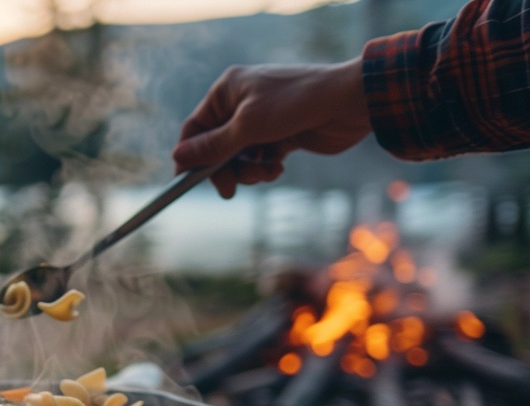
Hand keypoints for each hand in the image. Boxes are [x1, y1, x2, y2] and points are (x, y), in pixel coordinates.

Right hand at [173, 58, 371, 197]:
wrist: (350, 102)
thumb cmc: (297, 103)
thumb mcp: (248, 127)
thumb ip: (213, 145)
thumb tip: (179, 156)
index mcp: (228, 91)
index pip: (195, 128)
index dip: (189, 155)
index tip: (186, 181)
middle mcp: (242, 103)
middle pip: (216, 146)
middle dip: (225, 168)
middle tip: (230, 190)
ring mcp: (263, 119)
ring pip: (239, 156)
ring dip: (249, 171)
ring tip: (266, 172)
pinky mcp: (281, 134)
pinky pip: (260, 159)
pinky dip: (265, 168)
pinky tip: (277, 168)